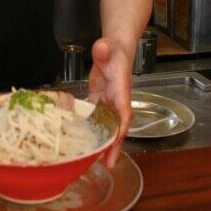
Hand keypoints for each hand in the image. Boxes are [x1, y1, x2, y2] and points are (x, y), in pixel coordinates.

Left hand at [87, 37, 133, 168]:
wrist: (114, 50)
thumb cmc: (112, 49)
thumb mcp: (108, 47)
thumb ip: (104, 49)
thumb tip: (101, 47)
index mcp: (121, 88)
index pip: (124, 109)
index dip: (122, 126)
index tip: (118, 139)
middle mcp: (117, 100)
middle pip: (119, 126)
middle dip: (116, 145)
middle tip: (109, 164)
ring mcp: (109, 103)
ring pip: (109, 127)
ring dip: (105, 144)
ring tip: (98, 163)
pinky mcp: (99, 103)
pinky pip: (98, 121)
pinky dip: (94, 133)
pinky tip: (86, 145)